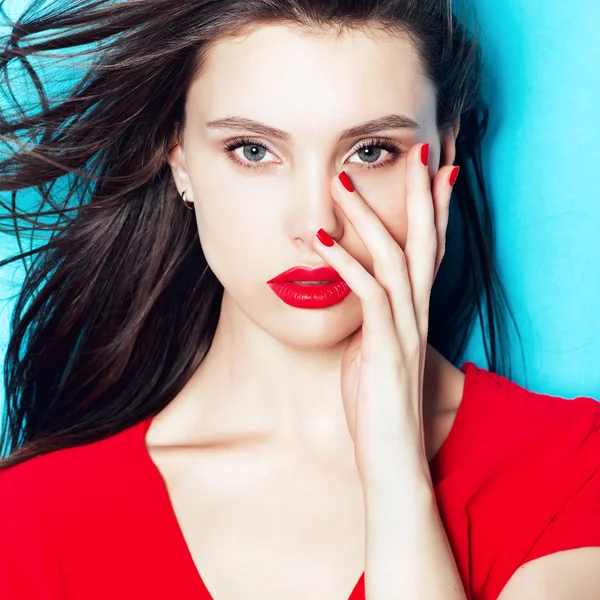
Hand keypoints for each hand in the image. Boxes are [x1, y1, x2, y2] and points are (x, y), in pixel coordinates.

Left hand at [313, 142, 458, 483]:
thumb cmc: (377, 403)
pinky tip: (322, 240)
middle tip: (415, 148)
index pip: (428, 249)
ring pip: (395, 258)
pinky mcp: (387, 349)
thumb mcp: (373, 351)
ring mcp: (405, 330)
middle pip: (424, 241)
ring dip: (368, 216)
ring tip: (342, 179)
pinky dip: (345, 263)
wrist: (390, 455)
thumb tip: (354, 296)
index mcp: (413, 312)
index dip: (432, 208)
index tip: (431, 169)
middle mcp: (417, 313)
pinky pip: (369, 295)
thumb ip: (371, 320)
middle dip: (419, 193)